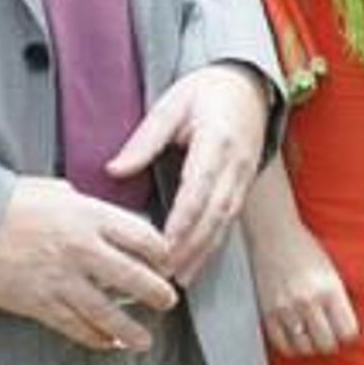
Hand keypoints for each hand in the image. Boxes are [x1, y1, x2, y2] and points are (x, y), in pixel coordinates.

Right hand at [0, 176, 174, 350]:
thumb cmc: (10, 202)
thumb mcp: (58, 191)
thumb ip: (87, 206)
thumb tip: (103, 217)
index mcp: (91, 216)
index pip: (143, 237)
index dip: (162, 253)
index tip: (169, 262)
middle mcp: (84, 249)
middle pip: (135, 278)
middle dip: (157, 293)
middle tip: (168, 301)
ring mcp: (64, 280)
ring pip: (109, 312)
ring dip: (131, 329)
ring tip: (145, 340)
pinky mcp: (42, 304)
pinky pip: (76, 327)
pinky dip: (95, 339)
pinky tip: (107, 344)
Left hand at [108, 62, 269, 284]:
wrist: (249, 86)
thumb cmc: (208, 91)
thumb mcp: (172, 104)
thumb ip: (145, 139)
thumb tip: (115, 169)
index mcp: (217, 140)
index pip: (199, 188)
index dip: (181, 221)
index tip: (162, 245)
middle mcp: (236, 164)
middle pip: (214, 213)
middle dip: (190, 247)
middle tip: (163, 274)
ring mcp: (244, 176)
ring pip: (224, 222)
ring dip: (202, 252)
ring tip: (178, 278)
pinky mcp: (244, 185)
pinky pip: (229, 219)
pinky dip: (212, 243)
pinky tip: (196, 261)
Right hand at [246, 215, 358, 357]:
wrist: (274, 235)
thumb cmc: (305, 250)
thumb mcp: (331, 272)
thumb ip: (338, 300)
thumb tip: (346, 329)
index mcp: (330, 289)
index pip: (347, 331)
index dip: (348, 334)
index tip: (344, 330)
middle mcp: (309, 301)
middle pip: (326, 344)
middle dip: (330, 343)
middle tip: (328, 335)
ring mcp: (287, 308)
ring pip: (305, 348)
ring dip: (310, 346)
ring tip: (311, 335)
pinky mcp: (268, 312)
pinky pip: (282, 345)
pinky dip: (291, 346)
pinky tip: (295, 336)